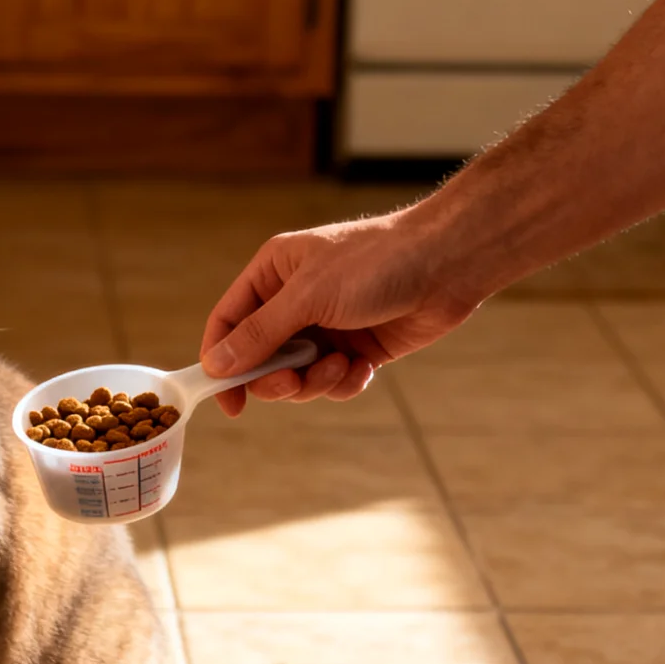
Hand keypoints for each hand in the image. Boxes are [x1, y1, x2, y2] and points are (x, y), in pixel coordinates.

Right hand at [199, 210, 487, 415]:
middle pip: (261, 358)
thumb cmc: (376, 264)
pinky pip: (334, 381)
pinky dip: (345, 382)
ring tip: (341, 366)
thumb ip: (260, 334)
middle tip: (291, 383)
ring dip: (316, 381)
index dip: (221, 361)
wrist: (447, 265)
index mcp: (273, 274)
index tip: (226, 400)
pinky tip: (364, 367)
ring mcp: (326, 327)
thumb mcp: (309, 296)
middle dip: (277, 378)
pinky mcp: (357, 348)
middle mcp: (294, 301)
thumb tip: (217, 365)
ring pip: (299, 375)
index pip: (229, 322)